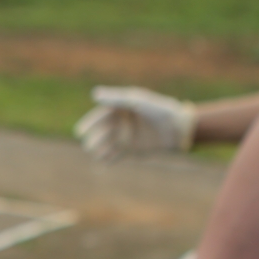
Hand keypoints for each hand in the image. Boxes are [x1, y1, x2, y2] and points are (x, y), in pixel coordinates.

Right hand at [73, 87, 196, 161]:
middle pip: (102, 131)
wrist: (178, 128)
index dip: (90, 123)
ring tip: (94, 154)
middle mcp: (122, 122)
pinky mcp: (132, 150)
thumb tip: (94, 95)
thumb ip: (116, 98)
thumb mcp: (136, 101)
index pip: (101, 115)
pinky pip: (117, 155)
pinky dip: (109, 159)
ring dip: (99, 149)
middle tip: (87, 145)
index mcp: (121, 108)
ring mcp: (126, 137)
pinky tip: (102, 163)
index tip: (80, 131)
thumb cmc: (158, 109)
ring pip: (107, 144)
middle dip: (94, 138)